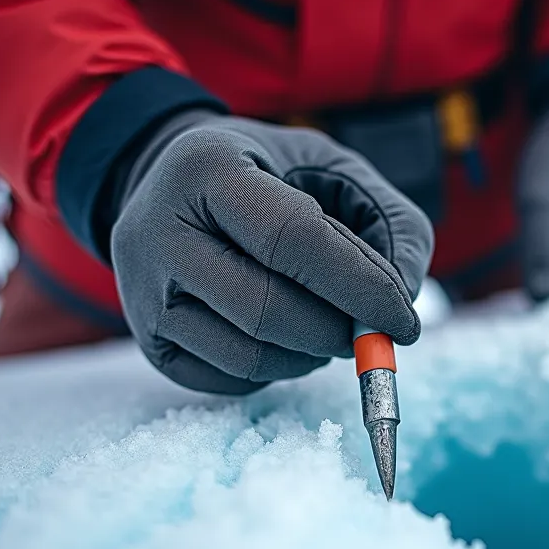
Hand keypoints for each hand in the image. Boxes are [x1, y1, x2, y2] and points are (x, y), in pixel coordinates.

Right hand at [110, 113, 433, 393]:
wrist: (170, 184)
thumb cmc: (270, 175)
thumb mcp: (334, 168)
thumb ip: (389, 220)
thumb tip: (404, 299)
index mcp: (208, 168)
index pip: (293, 239)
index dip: (359, 287)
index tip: (405, 321)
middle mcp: (158, 229)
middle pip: (265, 308)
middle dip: (336, 332)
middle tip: (368, 331)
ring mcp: (143, 291)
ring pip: (246, 355)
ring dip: (310, 357)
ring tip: (329, 330)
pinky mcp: (148, 340)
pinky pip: (226, 380)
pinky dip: (276, 372)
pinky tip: (288, 339)